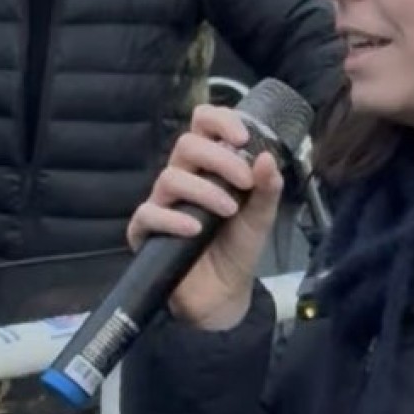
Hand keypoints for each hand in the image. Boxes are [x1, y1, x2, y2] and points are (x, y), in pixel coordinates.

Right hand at [126, 104, 283, 330]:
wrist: (224, 293)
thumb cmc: (237, 247)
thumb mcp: (260, 216)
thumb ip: (267, 188)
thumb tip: (266, 157)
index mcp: (208, 166)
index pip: (202, 124)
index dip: (219, 121)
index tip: (242, 138)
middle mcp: (183, 178)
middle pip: (186, 144)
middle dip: (219, 159)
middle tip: (244, 182)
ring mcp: (162, 203)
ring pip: (169, 177)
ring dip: (204, 191)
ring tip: (229, 211)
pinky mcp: (146, 231)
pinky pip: (149, 214)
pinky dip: (174, 219)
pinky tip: (195, 229)